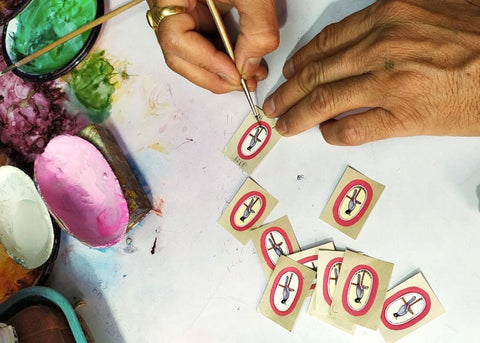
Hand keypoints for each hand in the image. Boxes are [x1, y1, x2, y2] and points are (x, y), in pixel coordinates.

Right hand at [148, 0, 278, 93]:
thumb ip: (257, 28)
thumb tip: (250, 66)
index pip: (176, 40)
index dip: (206, 63)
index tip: (237, 74)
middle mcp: (167, 5)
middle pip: (177, 55)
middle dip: (211, 76)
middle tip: (242, 84)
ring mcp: (178, 10)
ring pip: (187, 54)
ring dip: (216, 71)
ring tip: (248, 75)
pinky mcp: (192, 13)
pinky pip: (200, 43)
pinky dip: (220, 57)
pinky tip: (242, 61)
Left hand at [263, 0, 479, 144]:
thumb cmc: (477, 37)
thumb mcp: (427, 11)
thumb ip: (388, 25)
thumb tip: (355, 47)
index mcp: (387, 17)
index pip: (327, 42)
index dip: (300, 61)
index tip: (288, 73)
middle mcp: (382, 47)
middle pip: (317, 73)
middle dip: (287, 92)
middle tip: (273, 105)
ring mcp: (391, 83)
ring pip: (326, 101)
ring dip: (299, 115)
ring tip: (284, 125)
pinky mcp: (405, 116)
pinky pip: (355, 127)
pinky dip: (334, 133)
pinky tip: (326, 134)